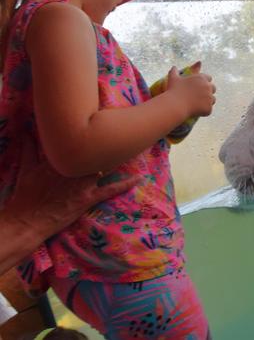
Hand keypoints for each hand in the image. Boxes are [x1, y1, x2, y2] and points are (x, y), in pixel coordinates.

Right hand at [5, 138, 142, 242]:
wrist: (27, 220)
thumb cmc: (26, 195)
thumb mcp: (26, 170)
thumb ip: (28, 149)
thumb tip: (25, 132)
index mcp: (60, 159)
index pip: (81, 143)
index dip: (93, 134)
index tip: (104, 124)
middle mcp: (74, 169)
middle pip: (97, 153)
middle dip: (109, 145)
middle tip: (125, 135)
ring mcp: (82, 184)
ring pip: (106, 166)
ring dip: (119, 159)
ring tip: (135, 149)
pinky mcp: (88, 198)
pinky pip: (111, 189)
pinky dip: (126, 183)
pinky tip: (139, 178)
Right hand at [166, 61, 215, 116]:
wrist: (175, 105)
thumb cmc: (174, 91)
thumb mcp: (173, 78)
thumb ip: (174, 71)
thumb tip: (174, 67)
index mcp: (201, 78)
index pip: (209, 78)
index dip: (204, 82)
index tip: (199, 87)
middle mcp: (208, 86)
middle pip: (213, 88)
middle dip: (208, 91)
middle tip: (200, 96)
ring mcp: (209, 97)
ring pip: (213, 99)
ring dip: (208, 101)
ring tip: (199, 104)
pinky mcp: (209, 107)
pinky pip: (209, 109)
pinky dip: (204, 111)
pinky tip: (197, 111)